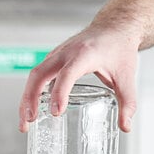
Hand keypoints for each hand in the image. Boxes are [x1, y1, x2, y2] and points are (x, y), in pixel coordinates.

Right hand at [18, 24, 139, 132]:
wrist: (115, 27)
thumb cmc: (119, 49)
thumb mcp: (127, 77)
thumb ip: (128, 103)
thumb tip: (125, 127)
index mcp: (85, 54)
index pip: (67, 74)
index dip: (60, 93)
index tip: (56, 112)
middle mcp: (66, 52)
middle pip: (39, 75)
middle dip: (30, 99)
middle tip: (29, 121)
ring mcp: (57, 55)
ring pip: (34, 76)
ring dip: (26, 99)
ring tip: (25, 123)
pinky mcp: (53, 60)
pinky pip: (37, 76)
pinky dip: (31, 94)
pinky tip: (32, 112)